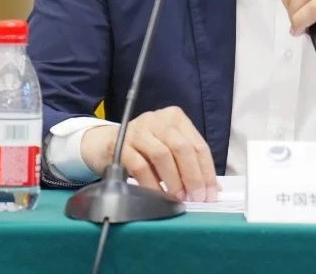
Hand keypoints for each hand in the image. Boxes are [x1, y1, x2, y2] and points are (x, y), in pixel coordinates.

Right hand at [80, 106, 217, 201]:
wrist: (103, 143)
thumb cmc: (142, 149)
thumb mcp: (167, 149)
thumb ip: (188, 164)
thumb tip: (211, 188)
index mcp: (174, 118)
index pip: (198, 144)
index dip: (206, 171)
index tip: (210, 193)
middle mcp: (157, 119)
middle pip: (182, 148)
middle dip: (192, 176)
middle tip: (196, 198)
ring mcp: (138, 130)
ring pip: (162, 155)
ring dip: (173, 180)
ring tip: (178, 198)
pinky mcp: (121, 144)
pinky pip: (140, 166)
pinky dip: (152, 184)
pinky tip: (158, 195)